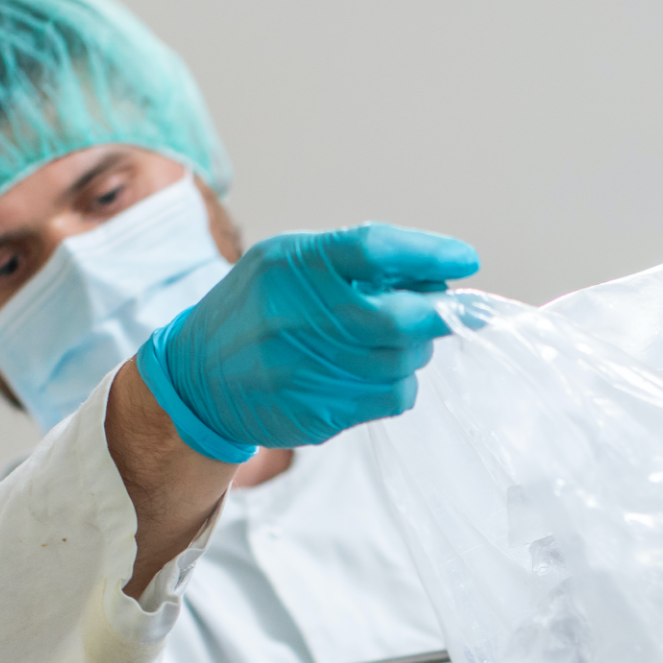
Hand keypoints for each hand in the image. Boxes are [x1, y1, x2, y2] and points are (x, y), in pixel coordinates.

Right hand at [133, 224, 478, 458]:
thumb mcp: (286, 262)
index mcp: (291, 266)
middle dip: (436, 313)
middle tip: (445, 309)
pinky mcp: (318, 413)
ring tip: (397, 339)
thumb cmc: (256, 309)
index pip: (373, 248)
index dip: (428, 254)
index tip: (464, 259)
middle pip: (397, 316)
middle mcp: (296, 318)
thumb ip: (352, 260)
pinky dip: (400, 383)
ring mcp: (305, 371)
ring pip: (402, 361)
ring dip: (416, 349)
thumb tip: (435, 272)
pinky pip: (392, 398)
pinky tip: (378, 372)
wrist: (198, 379)